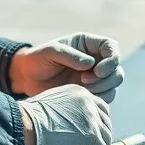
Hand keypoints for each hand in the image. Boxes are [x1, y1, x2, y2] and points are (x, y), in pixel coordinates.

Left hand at [9, 33, 123, 101]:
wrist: (27, 78)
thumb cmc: (38, 59)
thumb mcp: (51, 52)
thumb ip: (70, 55)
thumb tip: (91, 64)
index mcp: (88, 45)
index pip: (111, 48)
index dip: (112, 60)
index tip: (98, 71)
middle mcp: (95, 60)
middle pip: (117, 69)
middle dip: (107, 79)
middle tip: (85, 82)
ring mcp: (93, 78)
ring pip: (113, 85)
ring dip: (103, 90)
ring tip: (82, 90)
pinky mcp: (89, 92)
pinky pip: (104, 98)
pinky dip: (98, 99)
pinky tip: (82, 98)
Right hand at [18, 84, 112, 144]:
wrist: (23, 127)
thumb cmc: (27, 122)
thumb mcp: (51, 108)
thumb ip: (67, 114)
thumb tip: (74, 134)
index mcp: (78, 93)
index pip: (99, 108)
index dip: (93, 127)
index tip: (81, 140)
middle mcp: (88, 101)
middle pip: (106, 124)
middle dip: (95, 141)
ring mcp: (92, 118)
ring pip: (104, 141)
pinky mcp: (93, 135)